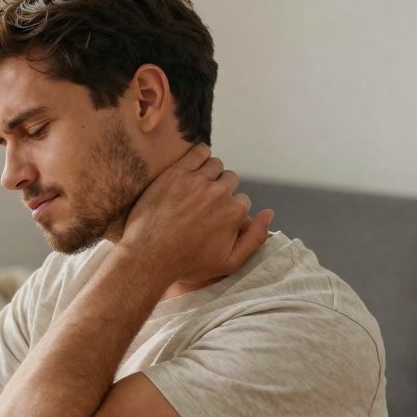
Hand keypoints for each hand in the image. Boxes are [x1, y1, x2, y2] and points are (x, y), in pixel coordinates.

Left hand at [120, 143, 273, 284]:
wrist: (148, 257)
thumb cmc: (187, 264)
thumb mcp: (229, 263)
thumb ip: (255, 238)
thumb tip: (269, 213)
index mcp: (235, 212)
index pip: (242, 201)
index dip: (229, 210)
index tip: (214, 218)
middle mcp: (220, 193)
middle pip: (230, 180)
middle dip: (221, 191)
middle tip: (203, 204)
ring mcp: (197, 181)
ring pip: (216, 165)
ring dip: (210, 174)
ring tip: (196, 187)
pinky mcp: (176, 173)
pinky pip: (197, 152)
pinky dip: (200, 154)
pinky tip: (194, 164)